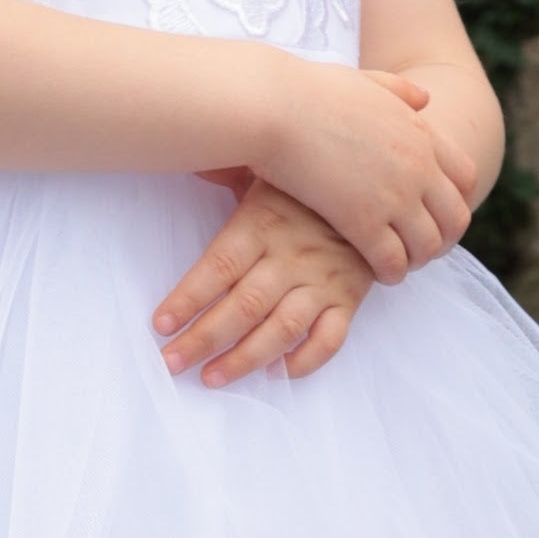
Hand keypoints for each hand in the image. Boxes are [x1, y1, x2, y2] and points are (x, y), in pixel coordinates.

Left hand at [155, 178, 376, 384]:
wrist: (377, 184)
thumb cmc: (306, 182)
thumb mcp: (264, 171)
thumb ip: (227, 174)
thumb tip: (191, 160)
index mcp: (262, 224)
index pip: (218, 268)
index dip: (187, 299)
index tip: (161, 325)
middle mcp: (290, 256)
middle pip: (242, 306)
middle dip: (202, 339)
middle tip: (171, 363)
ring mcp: (323, 280)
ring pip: (281, 329)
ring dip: (244, 359)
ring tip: (212, 378)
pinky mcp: (350, 298)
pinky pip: (329, 339)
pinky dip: (305, 361)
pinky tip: (278, 373)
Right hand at [254, 64, 475, 282]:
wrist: (274, 107)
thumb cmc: (308, 91)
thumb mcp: (365, 82)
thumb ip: (398, 91)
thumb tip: (425, 97)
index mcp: (420, 133)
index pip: (465, 176)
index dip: (456, 200)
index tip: (436, 214)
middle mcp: (418, 167)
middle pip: (456, 218)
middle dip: (443, 238)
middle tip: (420, 248)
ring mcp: (395, 197)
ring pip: (428, 246)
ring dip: (416, 259)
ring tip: (398, 264)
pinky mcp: (364, 222)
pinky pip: (393, 262)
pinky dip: (390, 273)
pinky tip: (376, 273)